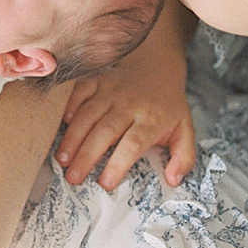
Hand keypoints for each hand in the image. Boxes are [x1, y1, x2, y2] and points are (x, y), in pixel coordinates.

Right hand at [56, 0, 196, 189]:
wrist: (158, 65)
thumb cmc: (168, 105)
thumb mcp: (185, 131)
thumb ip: (183, 158)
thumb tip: (172, 180)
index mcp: (151, 120)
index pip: (133, 144)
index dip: (117, 164)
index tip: (105, 183)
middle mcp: (129, 105)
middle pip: (105, 132)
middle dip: (86, 156)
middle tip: (72, 178)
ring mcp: (111, 91)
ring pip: (88, 115)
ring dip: (73, 138)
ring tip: (62, 159)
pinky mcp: (97, 81)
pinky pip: (80, 92)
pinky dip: (70, 106)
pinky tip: (62, 124)